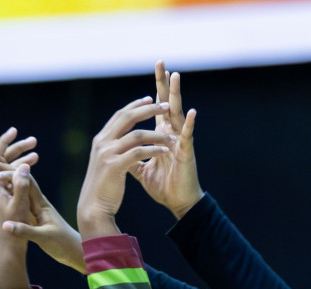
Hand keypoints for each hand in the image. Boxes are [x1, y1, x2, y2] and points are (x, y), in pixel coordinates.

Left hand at [0, 128, 38, 239]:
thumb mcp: (20, 207)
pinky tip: (30, 174)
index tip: (15, 131)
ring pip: (7, 172)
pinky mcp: (2, 203)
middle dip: (16, 150)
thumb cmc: (15, 232)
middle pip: (2, 162)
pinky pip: (9, 182)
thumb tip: (23, 167)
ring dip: (20, 162)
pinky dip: (19, 174)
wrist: (8, 250)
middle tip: (33, 142)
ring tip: (36, 155)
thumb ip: (21, 186)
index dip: (5, 142)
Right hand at [0, 160, 85, 273]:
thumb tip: (4, 225)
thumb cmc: (63, 244)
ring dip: (6, 180)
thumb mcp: (43, 238)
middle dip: (4, 171)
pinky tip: (2, 192)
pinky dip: (10, 193)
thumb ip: (25, 231)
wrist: (75, 251)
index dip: (8, 175)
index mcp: (41, 204)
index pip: (24, 182)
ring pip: (19, 189)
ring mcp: (37, 209)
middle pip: (21, 180)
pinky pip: (20, 200)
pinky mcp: (36, 216)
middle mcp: (39, 203)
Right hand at [78, 97, 172, 238]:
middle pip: (128, 118)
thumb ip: (114, 150)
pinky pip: (138, 152)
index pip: (120, 115)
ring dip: (157, 134)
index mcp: (101, 139)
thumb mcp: (107, 163)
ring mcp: (107, 153)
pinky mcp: (115, 166)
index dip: (136, 106)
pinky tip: (165, 151)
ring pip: (136, 135)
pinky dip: (153, 150)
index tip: (150, 99)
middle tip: (166, 106)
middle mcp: (102, 142)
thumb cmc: (103, 187)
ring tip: (172, 137)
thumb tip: (124, 141)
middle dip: (148, 110)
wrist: (93, 207)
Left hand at [133, 62, 202, 218]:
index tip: (155, 70)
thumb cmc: (164, 186)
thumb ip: (133, 156)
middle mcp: (172, 134)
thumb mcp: (141, 170)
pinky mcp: (187, 153)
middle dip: (163, 84)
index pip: (156, 108)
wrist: (177, 204)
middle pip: (166, 104)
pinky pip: (187, 136)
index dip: (154, 90)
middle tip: (160, 63)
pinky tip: (191, 112)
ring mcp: (180, 142)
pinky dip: (188, 125)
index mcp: (162, 136)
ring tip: (175, 76)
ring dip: (176, 95)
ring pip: (177, 114)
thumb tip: (120, 150)